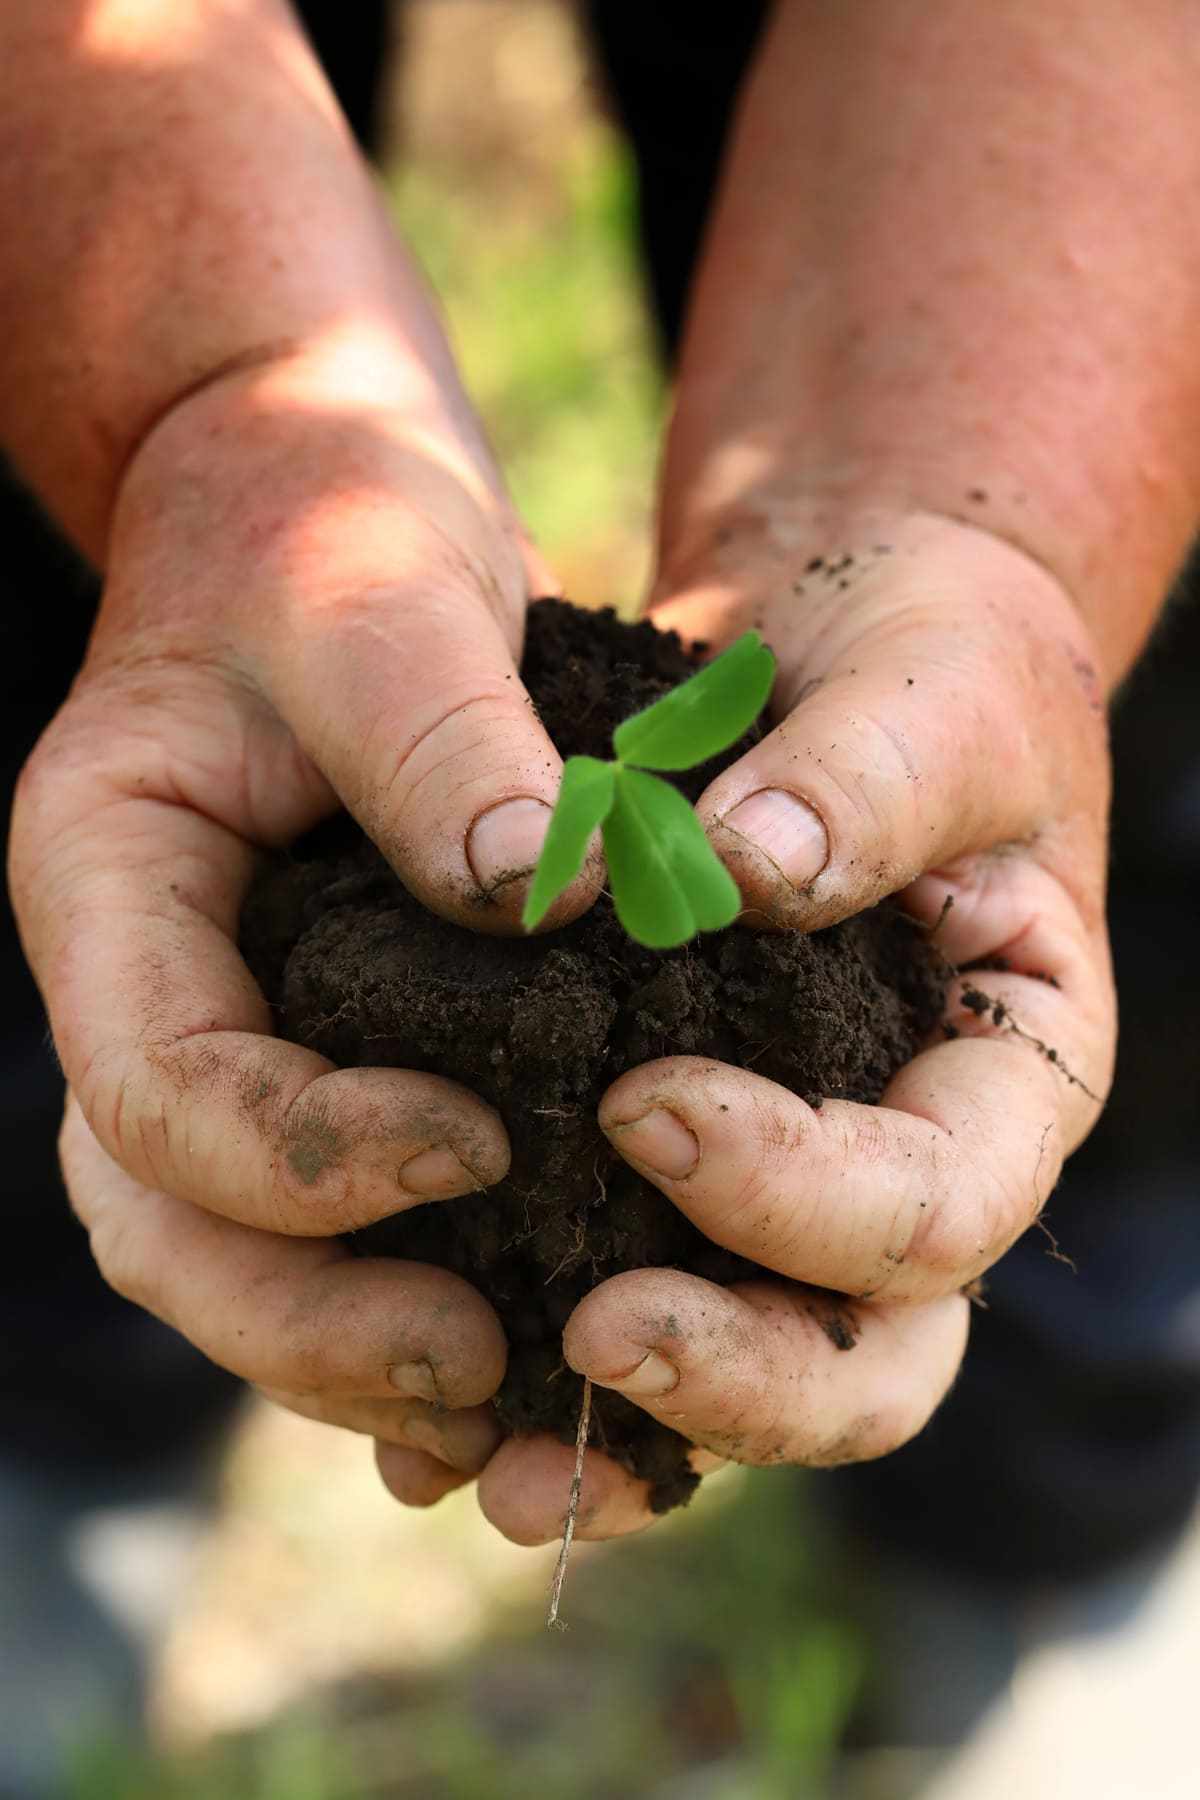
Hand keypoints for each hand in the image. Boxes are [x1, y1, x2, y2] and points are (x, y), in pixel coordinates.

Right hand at [10, 344, 596, 1479]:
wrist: (320, 503)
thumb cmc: (330, 521)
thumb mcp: (381, 591)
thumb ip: (441, 735)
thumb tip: (543, 900)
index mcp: (107, 879)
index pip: (153, 1084)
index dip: (301, 1153)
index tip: (484, 1144)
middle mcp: (144, 980)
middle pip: (164, 1218)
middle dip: (307, 1314)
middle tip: (483, 1358)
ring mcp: (219, 1022)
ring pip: (228, 1249)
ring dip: (346, 1342)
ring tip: (507, 1381)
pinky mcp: (315, 1037)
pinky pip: (319, 1211)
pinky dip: (392, 1289)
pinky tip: (515, 1335)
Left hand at [473, 511, 1113, 1544]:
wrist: (851, 646)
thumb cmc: (933, 658)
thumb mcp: (937, 687)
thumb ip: (871, 779)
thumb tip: (751, 875)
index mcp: (1011, 1073)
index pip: (941, 1206)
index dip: (802, 1196)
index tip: (642, 1110)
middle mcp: (915, 1159)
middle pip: (870, 1357)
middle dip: (736, 1376)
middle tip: (588, 1330)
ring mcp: (802, 1183)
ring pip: (749, 1373)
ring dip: (626, 1433)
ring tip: (480, 1459)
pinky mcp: (691, 1169)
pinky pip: (637, 1296)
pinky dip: (539, 1364)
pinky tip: (429, 1409)